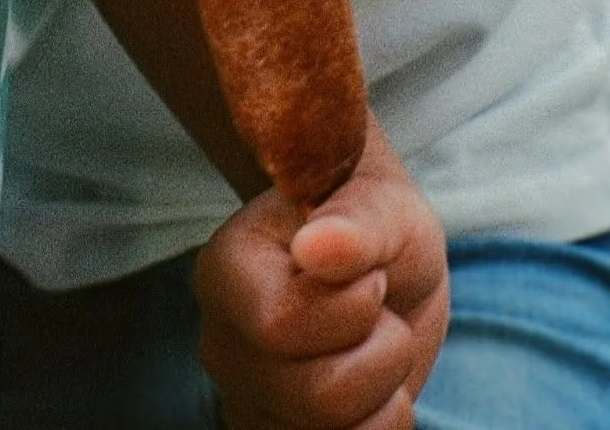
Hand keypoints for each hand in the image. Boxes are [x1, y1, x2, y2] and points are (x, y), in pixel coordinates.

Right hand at [194, 120, 448, 428]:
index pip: (282, 326)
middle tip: (380, 308)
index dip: (355, 306)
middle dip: (385, 350)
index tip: (369, 269)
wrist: (381, 264)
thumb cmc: (374, 222)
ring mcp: (245, 400)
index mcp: (226, 270)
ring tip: (373, 341)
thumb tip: (315, 248)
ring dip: (387, 386)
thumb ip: (355, 220)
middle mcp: (222, 344)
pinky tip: (370, 381)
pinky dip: (381, 421)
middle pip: (321, 396)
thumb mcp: (384, 202)